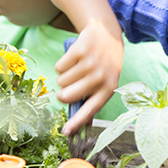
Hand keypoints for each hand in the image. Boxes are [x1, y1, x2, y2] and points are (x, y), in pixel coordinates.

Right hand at [55, 19, 123, 135]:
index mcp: (108, 89)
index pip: (90, 110)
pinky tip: (75, 58)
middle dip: (63, 93)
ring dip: (65, 76)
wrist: (107, 35)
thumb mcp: (105, 81)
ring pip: (61, 81)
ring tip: (78, 67)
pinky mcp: (79, 51)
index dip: (76, 122)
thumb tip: (79, 124)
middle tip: (71, 83)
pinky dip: (63, 64)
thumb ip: (92, 100)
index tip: (65, 132)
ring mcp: (89, 64)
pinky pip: (59, 67)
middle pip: (66, 96)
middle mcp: (99, 78)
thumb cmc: (104, 64)